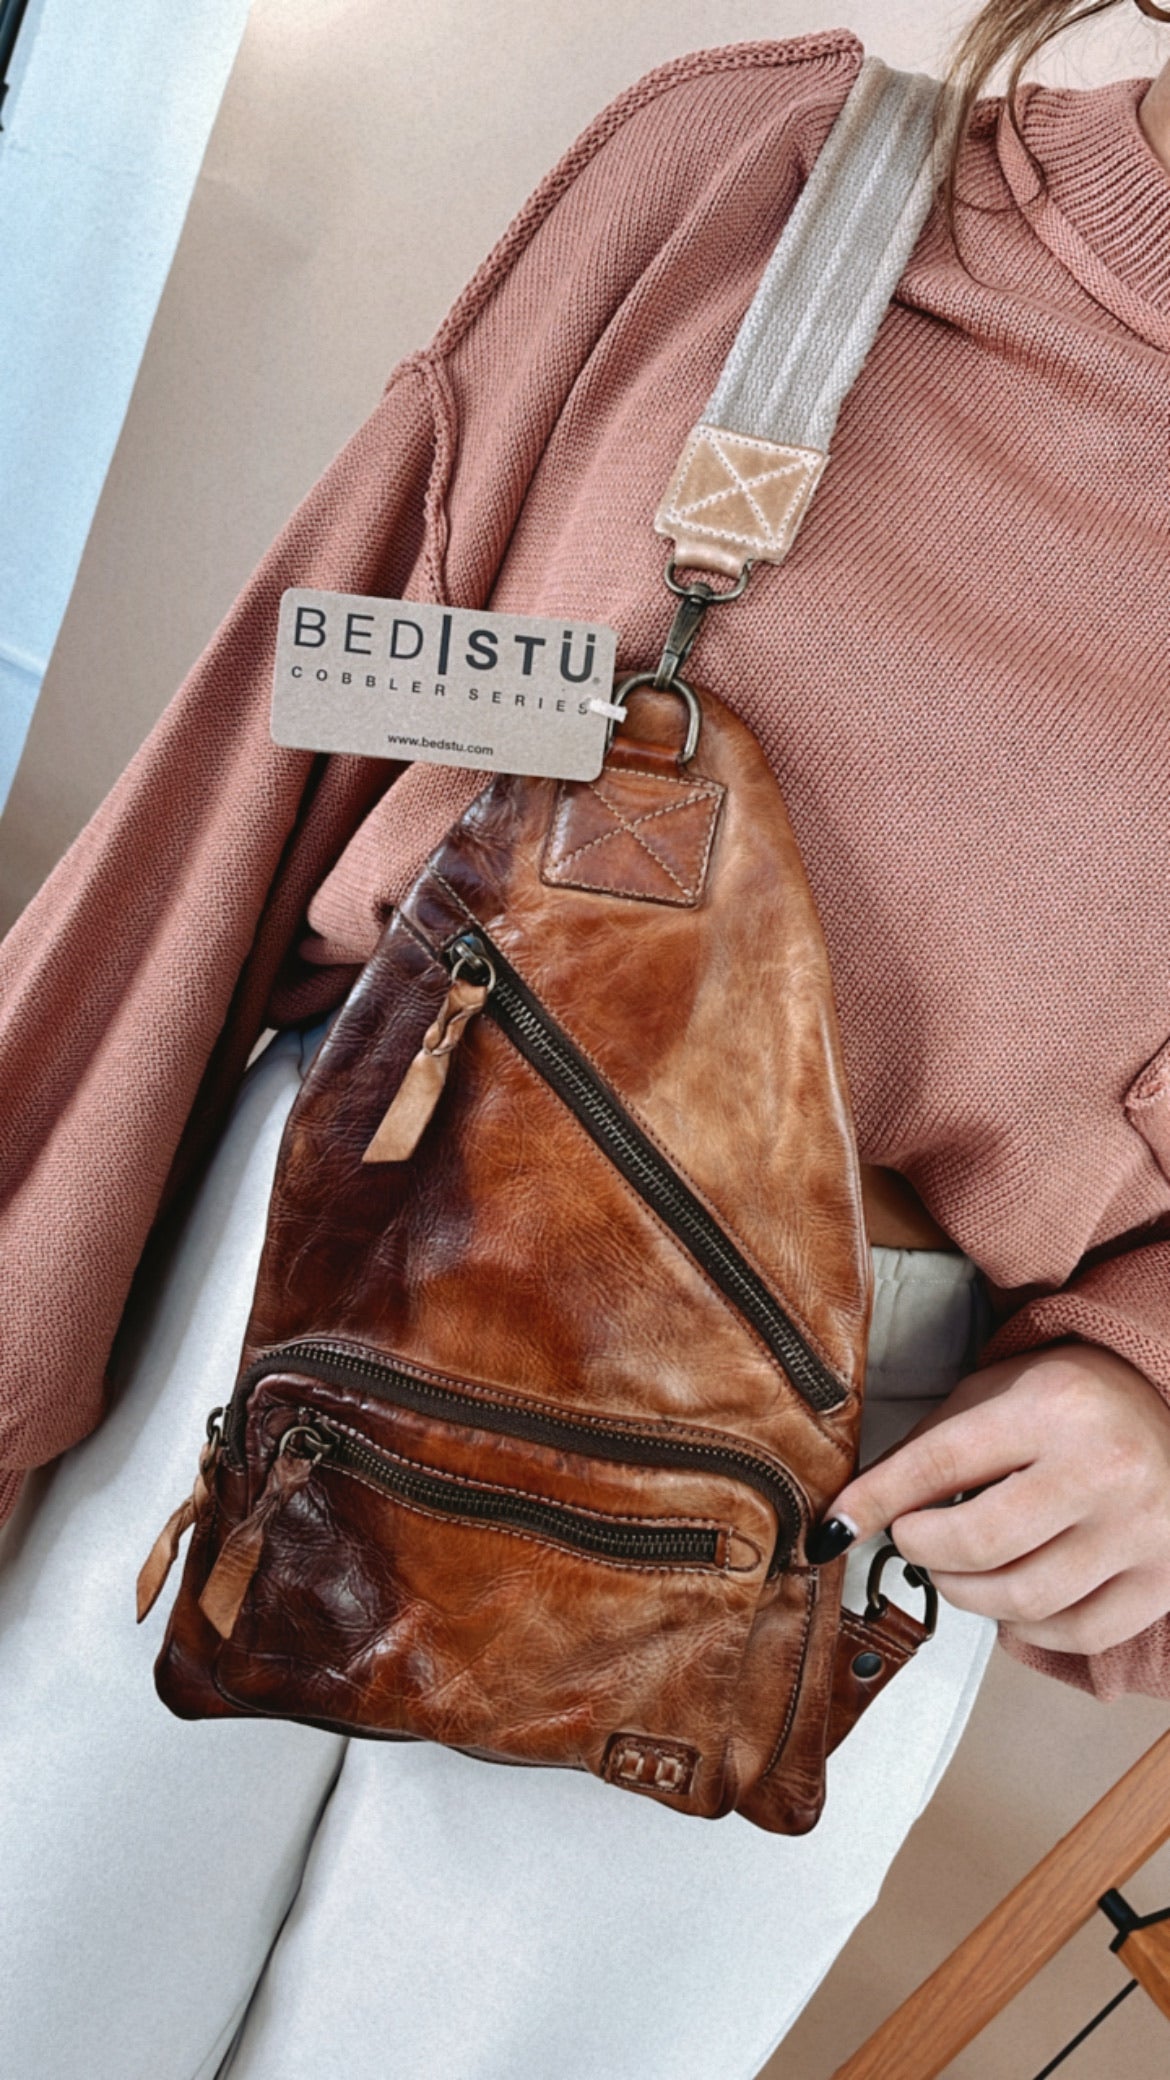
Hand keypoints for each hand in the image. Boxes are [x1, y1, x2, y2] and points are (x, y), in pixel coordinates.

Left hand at [809, 1344, 1169, 1655]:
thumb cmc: (1074, 1400)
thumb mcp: (996, 1394)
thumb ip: (929, 1449)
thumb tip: (854, 1513)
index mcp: (1054, 1407)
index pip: (940, 1464)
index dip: (876, 1502)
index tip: (835, 1528)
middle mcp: (1104, 1468)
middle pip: (979, 1544)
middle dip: (924, 1551)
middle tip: (913, 1540)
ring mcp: (1141, 1529)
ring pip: (1023, 1598)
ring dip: (968, 1594)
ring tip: (959, 1569)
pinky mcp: (1164, 1578)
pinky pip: (1075, 1631)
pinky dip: (1026, 1625)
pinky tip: (1013, 1596)